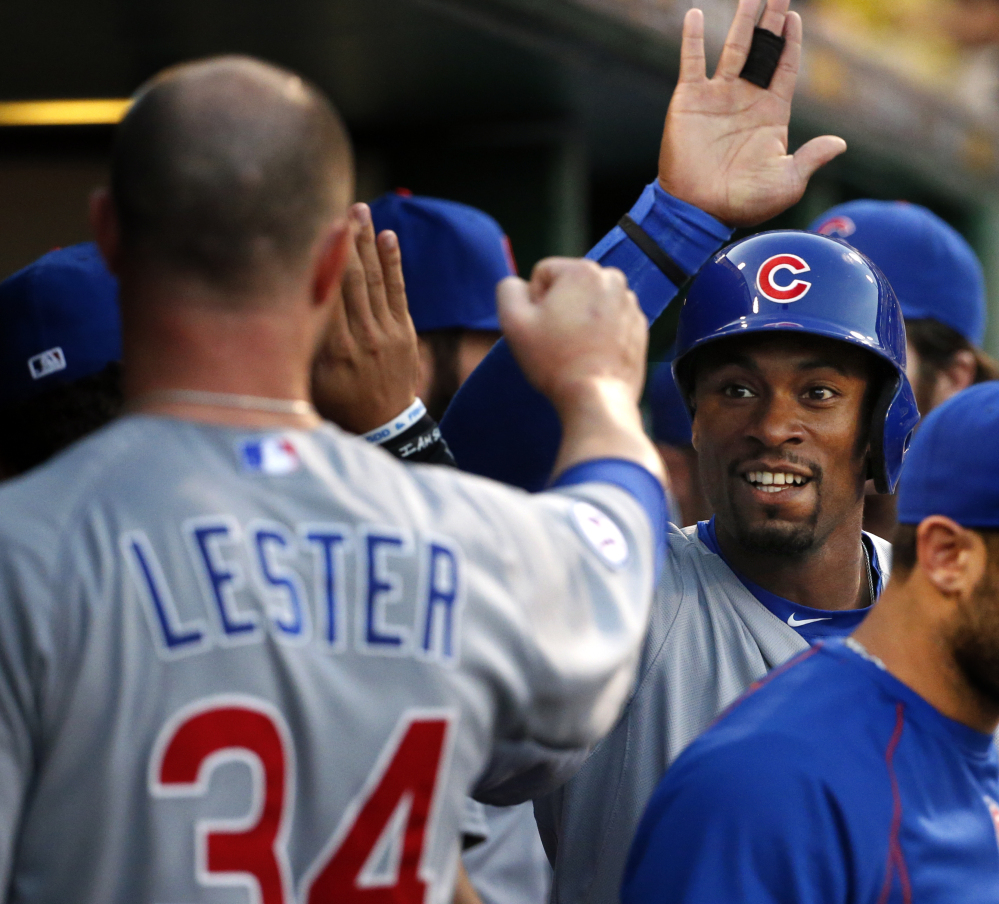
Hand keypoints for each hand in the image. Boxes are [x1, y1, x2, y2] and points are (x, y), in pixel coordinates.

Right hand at [312, 203, 420, 433]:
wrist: (384, 426)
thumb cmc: (337, 403)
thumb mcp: (310, 382)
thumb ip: (300, 346)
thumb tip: (277, 309)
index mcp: (333, 349)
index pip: (325, 294)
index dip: (319, 258)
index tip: (310, 227)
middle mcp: (361, 337)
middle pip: (350, 279)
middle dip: (345, 240)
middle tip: (340, 205)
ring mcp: (386, 333)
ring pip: (374, 280)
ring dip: (367, 243)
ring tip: (361, 210)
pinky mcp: (404, 332)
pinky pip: (398, 292)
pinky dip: (393, 264)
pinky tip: (388, 238)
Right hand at [499, 259, 662, 481]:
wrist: (596, 398)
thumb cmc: (554, 360)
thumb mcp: (514, 321)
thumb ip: (508, 289)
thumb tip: (520, 284)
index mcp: (583, 270)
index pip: (543, 274)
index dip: (534, 302)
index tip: (541, 327)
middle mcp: (613, 279)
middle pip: (569, 287)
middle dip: (560, 308)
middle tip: (557, 340)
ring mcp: (630, 304)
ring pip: (590, 304)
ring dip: (580, 321)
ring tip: (575, 350)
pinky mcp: (640, 327)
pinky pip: (610, 321)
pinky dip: (600, 334)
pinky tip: (592, 356)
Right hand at [658, 0, 846, 227]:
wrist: (698, 210)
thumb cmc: (743, 204)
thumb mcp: (786, 183)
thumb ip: (811, 158)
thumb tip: (840, 144)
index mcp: (770, 114)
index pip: (786, 67)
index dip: (792, 42)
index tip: (795, 16)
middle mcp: (745, 100)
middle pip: (764, 50)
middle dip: (772, 20)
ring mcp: (717, 97)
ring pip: (733, 48)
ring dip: (743, 20)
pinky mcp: (690, 100)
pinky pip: (691, 62)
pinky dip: (691, 38)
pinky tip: (695, 14)